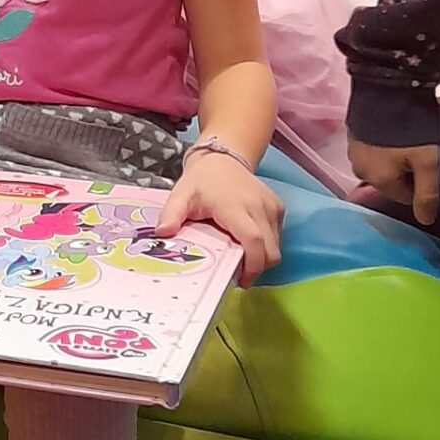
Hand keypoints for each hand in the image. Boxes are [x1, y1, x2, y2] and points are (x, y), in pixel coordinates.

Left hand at [157, 153, 281, 285]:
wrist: (222, 158)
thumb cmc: (201, 180)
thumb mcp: (181, 195)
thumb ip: (171, 214)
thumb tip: (162, 234)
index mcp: (235, 207)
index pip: (254, 242)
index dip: (252, 266)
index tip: (240, 281)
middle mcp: (259, 207)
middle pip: (270, 251)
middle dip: (257, 269)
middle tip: (237, 274)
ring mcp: (271, 207)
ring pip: (276, 246)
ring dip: (261, 258)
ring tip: (239, 255)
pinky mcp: (277, 207)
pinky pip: (277, 236)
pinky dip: (266, 245)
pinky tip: (246, 240)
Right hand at [346, 137, 439, 222]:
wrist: (386, 90)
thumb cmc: (410, 130)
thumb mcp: (427, 162)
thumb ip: (428, 193)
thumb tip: (425, 221)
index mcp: (379, 181)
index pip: (406, 197)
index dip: (421, 185)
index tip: (431, 169)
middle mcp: (361, 172)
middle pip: (390, 182)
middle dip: (404, 173)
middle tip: (420, 154)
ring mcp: (353, 153)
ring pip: (378, 166)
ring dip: (391, 159)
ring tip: (406, 142)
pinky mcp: (351, 136)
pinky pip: (370, 151)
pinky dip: (380, 147)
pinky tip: (391, 134)